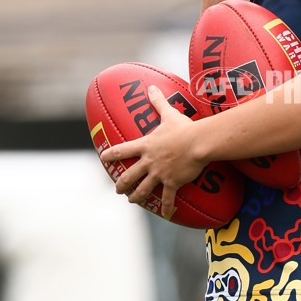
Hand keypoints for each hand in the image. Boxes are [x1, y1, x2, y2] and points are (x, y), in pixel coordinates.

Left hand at [101, 86, 206, 217]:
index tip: (102, 158)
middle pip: (128, 176)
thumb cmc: (184, 128)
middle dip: (121, 184)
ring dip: (135, 196)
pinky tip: (165, 214)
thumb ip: (158, 101)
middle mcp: (149, 162)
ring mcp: (159, 174)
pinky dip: (166, 207)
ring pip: (142, 189)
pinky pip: (167, 198)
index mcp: (146, 146)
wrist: (198, 143)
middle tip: (117, 188)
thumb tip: (151, 86)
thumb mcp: (169, 114)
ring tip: (132, 200)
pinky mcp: (172, 183)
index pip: (121, 150)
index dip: (110, 155)